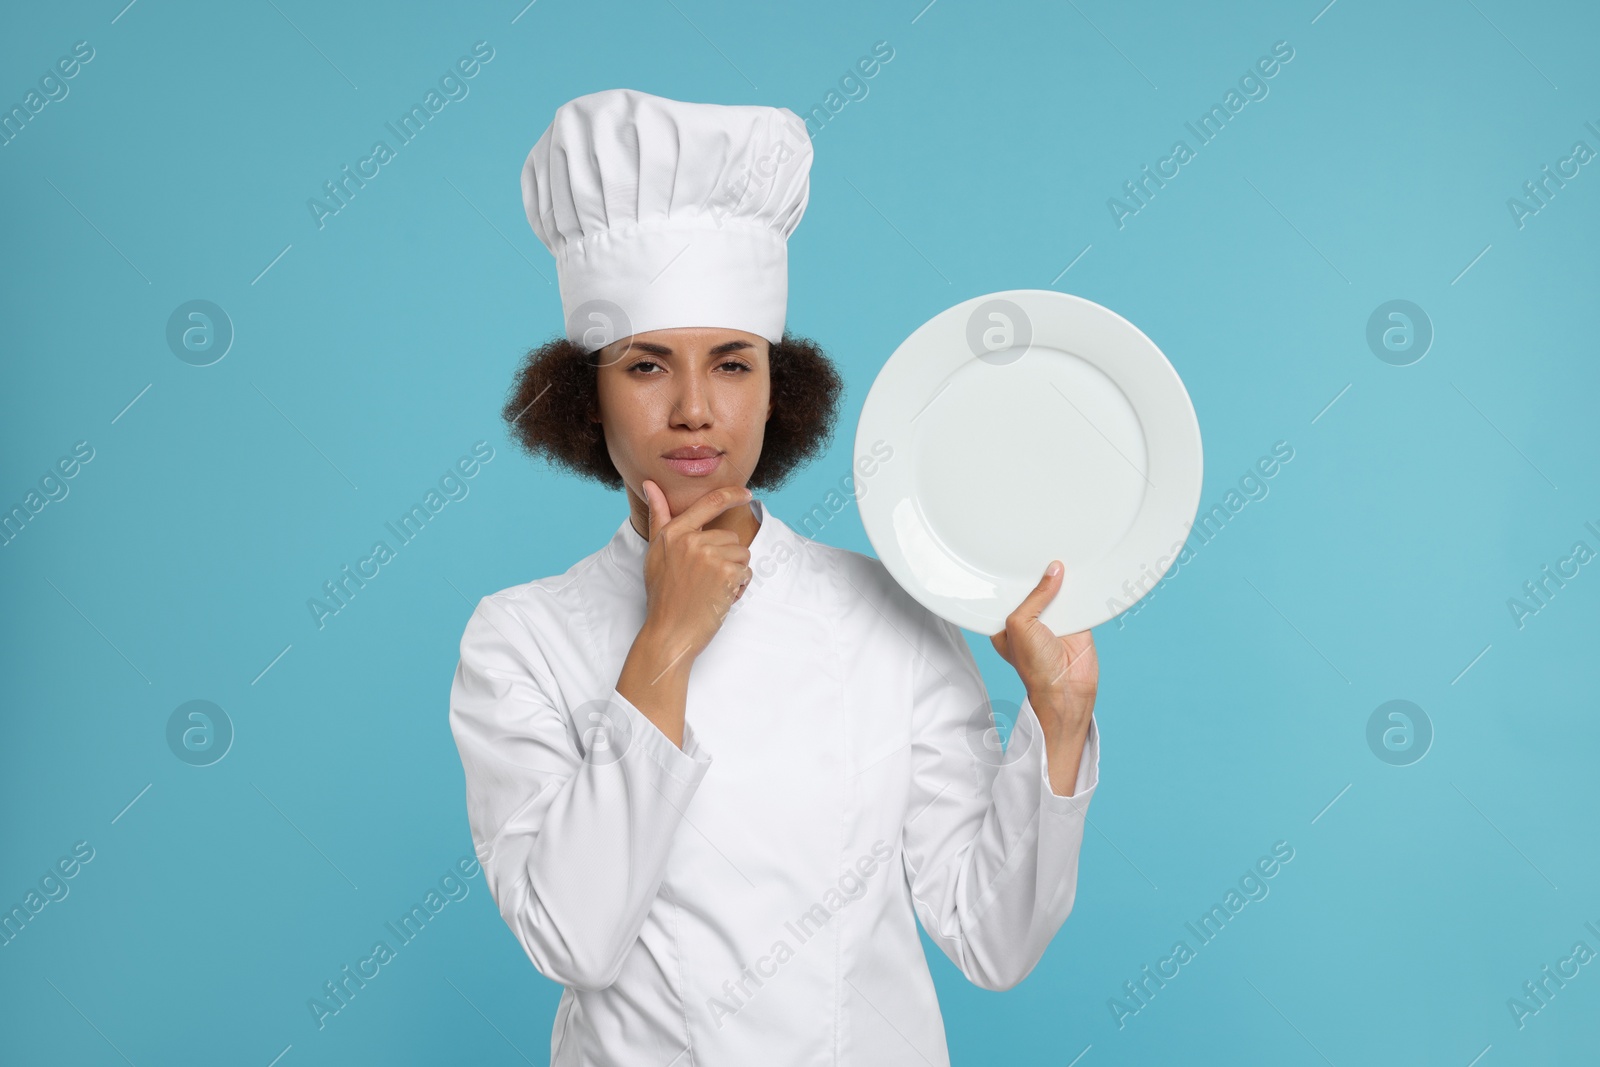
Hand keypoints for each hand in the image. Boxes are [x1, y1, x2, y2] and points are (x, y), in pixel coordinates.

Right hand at [637, 479, 753, 668]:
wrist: (669, 632)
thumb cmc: (663, 594)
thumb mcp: (655, 552)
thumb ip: (658, 516)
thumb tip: (650, 484)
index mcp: (675, 532)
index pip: (710, 502)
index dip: (732, 494)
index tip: (746, 494)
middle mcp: (691, 540)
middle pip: (730, 537)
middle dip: (726, 558)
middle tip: (705, 580)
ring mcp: (709, 556)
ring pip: (741, 554)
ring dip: (734, 573)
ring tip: (712, 589)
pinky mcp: (725, 573)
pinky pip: (746, 572)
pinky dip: (739, 587)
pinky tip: (719, 598)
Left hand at [990, 561, 1097, 740]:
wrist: (1066, 688)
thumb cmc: (1034, 666)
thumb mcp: (1020, 625)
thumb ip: (1034, 597)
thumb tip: (1053, 571)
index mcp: (1008, 623)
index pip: (1010, 593)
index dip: (1014, 576)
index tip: (1017, 555)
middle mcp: (1031, 621)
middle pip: (1036, 589)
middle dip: (1040, 574)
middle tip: (1044, 549)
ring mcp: (1054, 621)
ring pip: (1059, 592)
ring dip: (1063, 580)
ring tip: (1064, 554)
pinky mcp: (1077, 623)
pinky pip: (1080, 601)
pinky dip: (1082, 590)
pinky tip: (1082, 571)